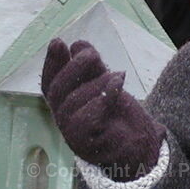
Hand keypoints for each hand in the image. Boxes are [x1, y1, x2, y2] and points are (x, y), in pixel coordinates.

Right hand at [42, 39, 165, 180]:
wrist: (138, 145)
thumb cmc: (119, 115)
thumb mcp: (106, 84)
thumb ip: (93, 68)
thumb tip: (78, 44)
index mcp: (65, 102)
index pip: (51, 81)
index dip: (52, 62)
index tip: (59, 42)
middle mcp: (63, 116)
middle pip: (57, 89)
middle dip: (73, 67)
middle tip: (92, 54)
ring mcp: (72, 131)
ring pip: (73, 102)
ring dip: (97, 82)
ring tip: (117, 74)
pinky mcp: (86, 142)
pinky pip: (87, 118)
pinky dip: (103, 97)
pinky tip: (118, 83)